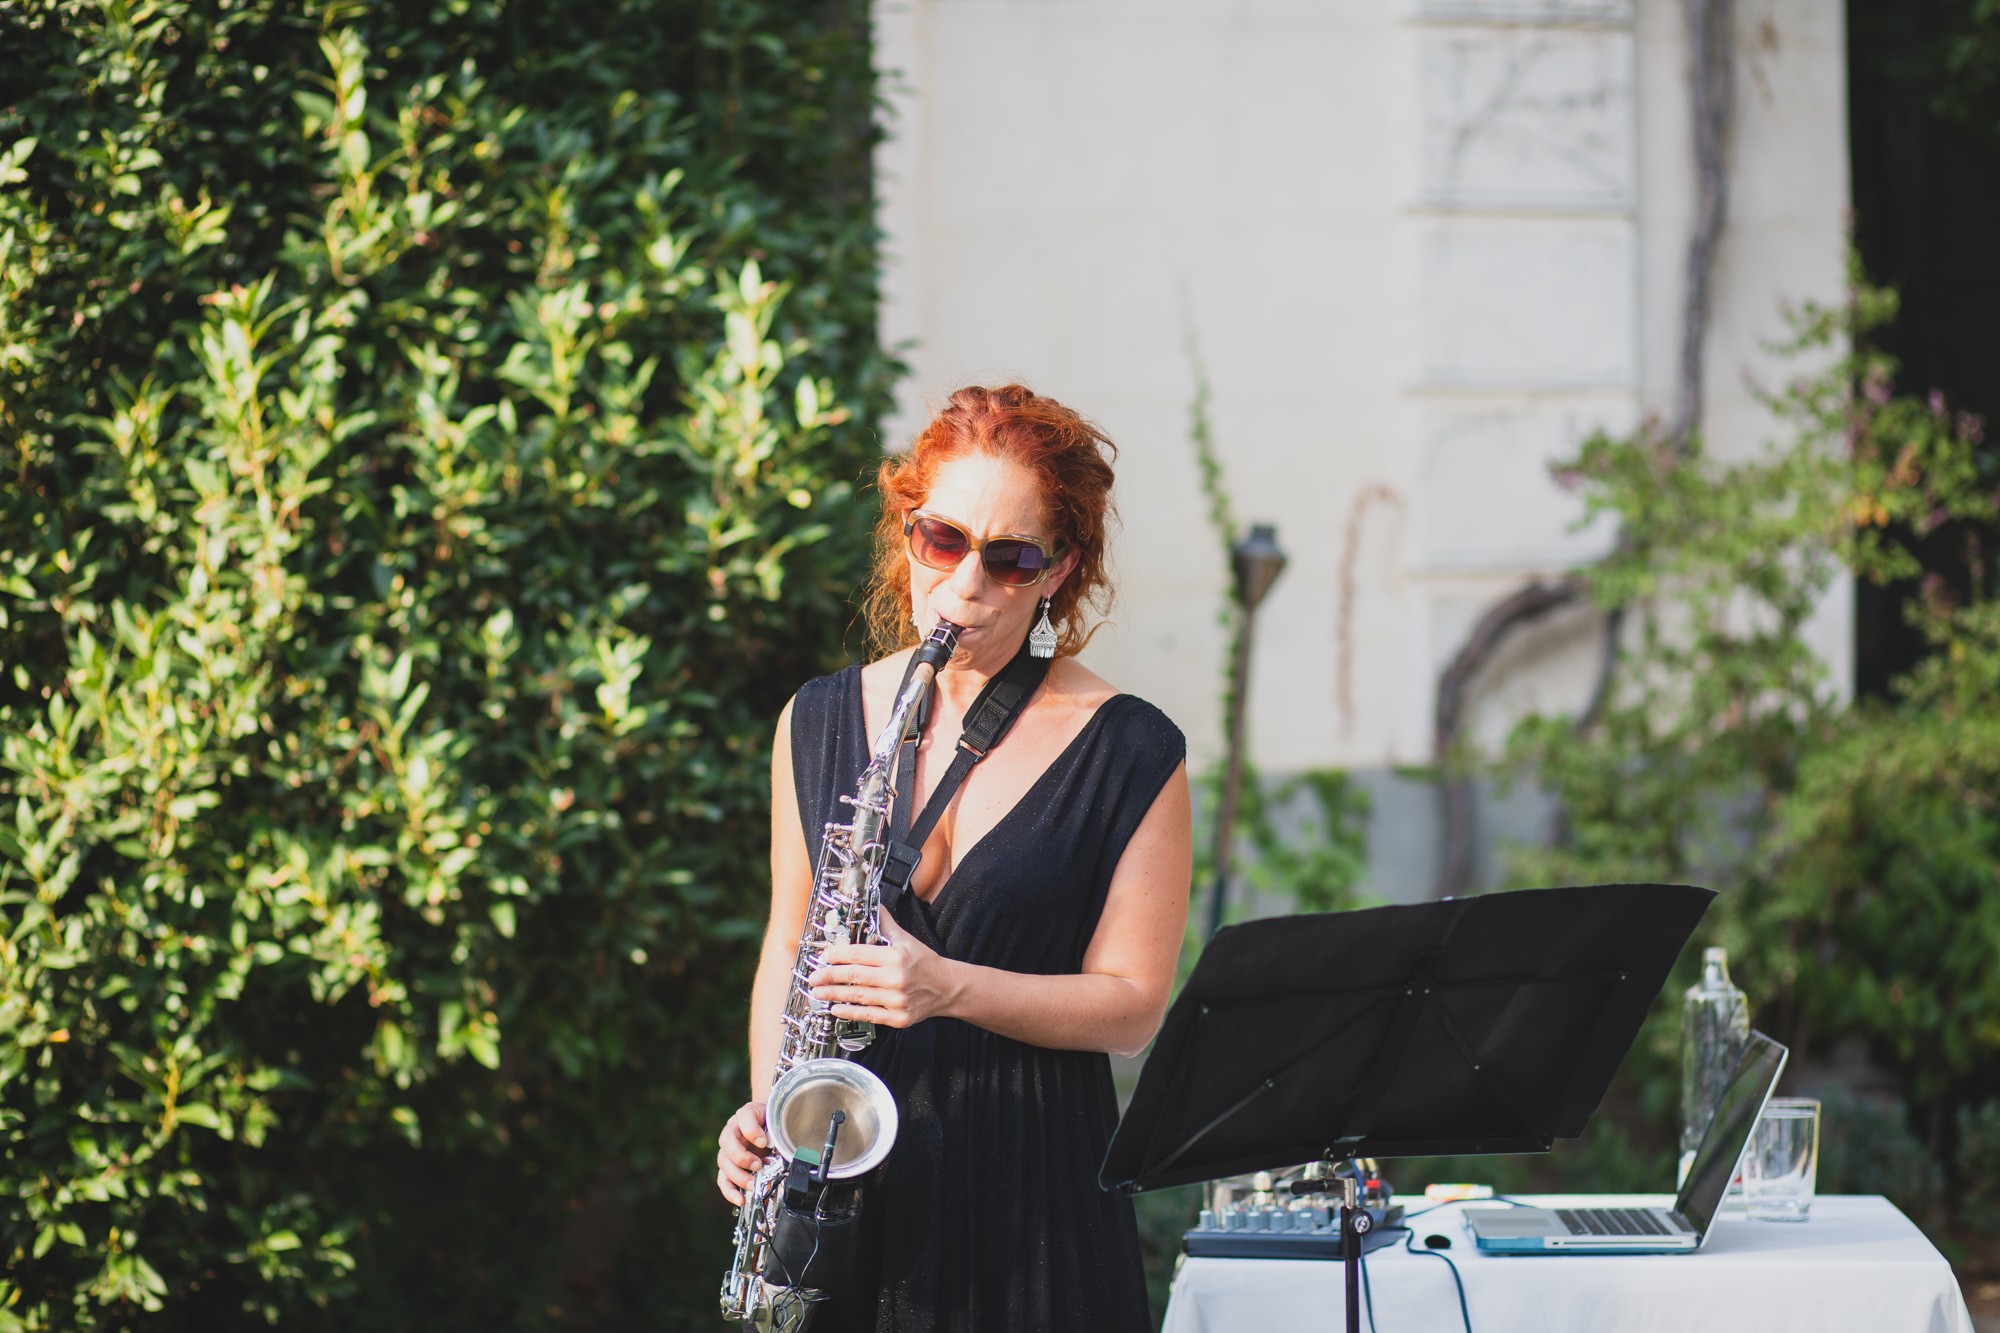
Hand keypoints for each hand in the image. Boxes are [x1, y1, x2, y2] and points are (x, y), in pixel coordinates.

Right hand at [716, 1100, 769, 1206]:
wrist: (768, 1124)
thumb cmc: (773, 1123)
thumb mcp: (778, 1122)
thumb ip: (779, 1132)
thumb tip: (780, 1148)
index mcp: (746, 1114)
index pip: (744, 1116)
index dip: (752, 1130)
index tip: (763, 1142)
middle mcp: (733, 1129)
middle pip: (727, 1142)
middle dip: (742, 1157)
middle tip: (759, 1166)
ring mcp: (728, 1148)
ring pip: (724, 1162)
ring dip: (738, 1176)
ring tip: (753, 1185)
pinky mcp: (729, 1165)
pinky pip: (723, 1179)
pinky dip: (730, 1191)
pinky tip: (740, 1199)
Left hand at [810, 911, 959, 1028]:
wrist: (947, 987)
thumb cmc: (925, 962)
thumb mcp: (906, 939)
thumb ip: (885, 924)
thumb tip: (873, 904)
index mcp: (896, 956)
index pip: (859, 954)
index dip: (837, 955)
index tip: (824, 956)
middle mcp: (896, 978)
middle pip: (854, 976)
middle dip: (829, 976)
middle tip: (813, 977)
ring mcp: (897, 1000)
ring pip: (858, 996)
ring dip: (834, 995)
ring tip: (818, 992)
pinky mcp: (898, 1017)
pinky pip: (869, 1015)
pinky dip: (850, 1013)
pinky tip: (836, 1009)